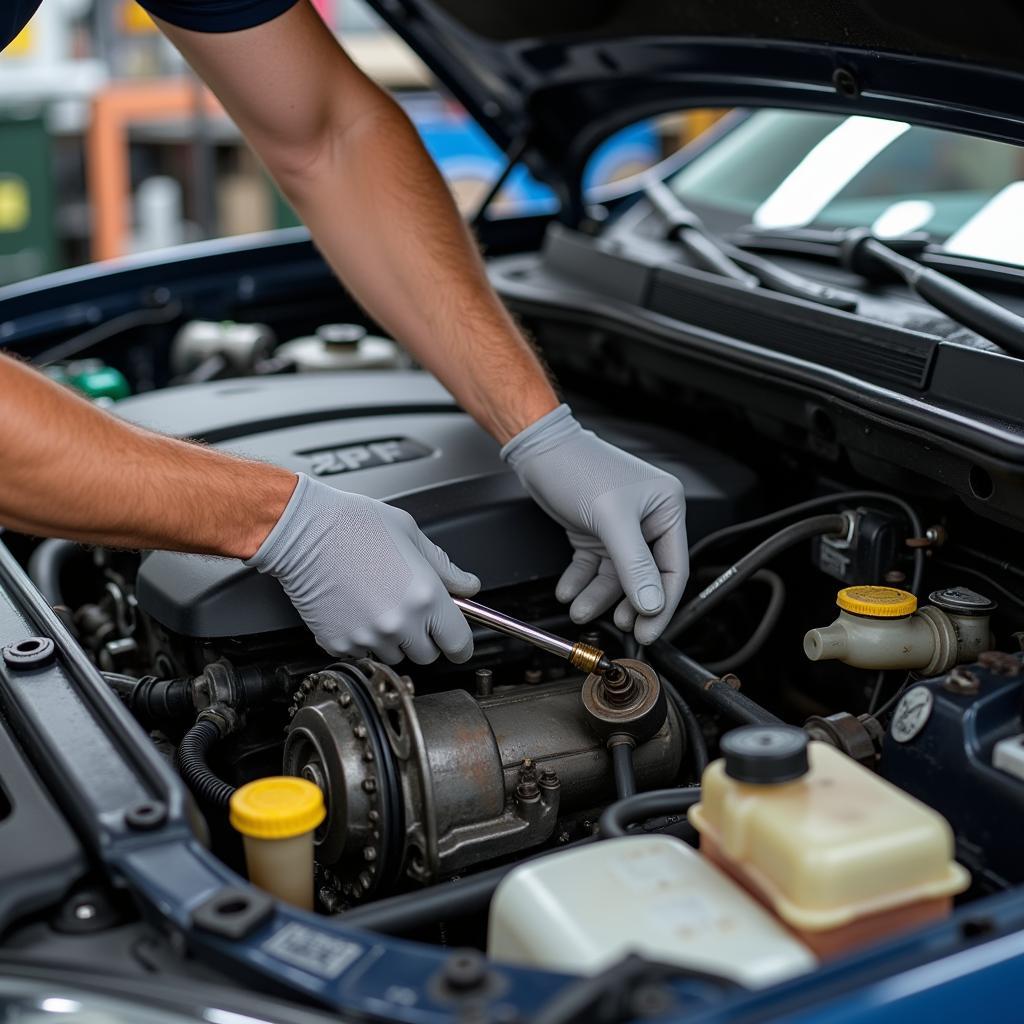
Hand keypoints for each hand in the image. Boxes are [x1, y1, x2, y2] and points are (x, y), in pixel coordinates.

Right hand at [246, 474, 479, 662]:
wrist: (303, 531)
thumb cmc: (354, 524)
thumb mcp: (411, 534)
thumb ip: (444, 567)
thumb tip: (467, 586)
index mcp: (424, 596)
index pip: (458, 643)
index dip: (460, 644)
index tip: (457, 643)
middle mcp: (399, 623)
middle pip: (426, 655)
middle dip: (423, 637)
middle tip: (410, 610)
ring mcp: (367, 637)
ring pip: (393, 656)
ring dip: (392, 639)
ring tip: (377, 603)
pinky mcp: (338, 643)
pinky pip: (361, 653)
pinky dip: (361, 638)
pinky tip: (355, 609)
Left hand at [502, 406, 687, 644]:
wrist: (539, 450)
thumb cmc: (579, 466)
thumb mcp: (611, 518)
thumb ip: (633, 565)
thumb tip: (652, 603)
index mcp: (667, 508)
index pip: (673, 568)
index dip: (661, 604)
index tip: (648, 631)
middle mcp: (648, 519)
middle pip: (644, 576)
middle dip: (627, 604)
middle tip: (619, 627)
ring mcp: (620, 529)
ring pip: (615, 577)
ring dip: (598, 597)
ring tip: (580, 610)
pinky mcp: (595, 533)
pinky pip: (593, 568)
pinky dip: (581, 583)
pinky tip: (570, 593)